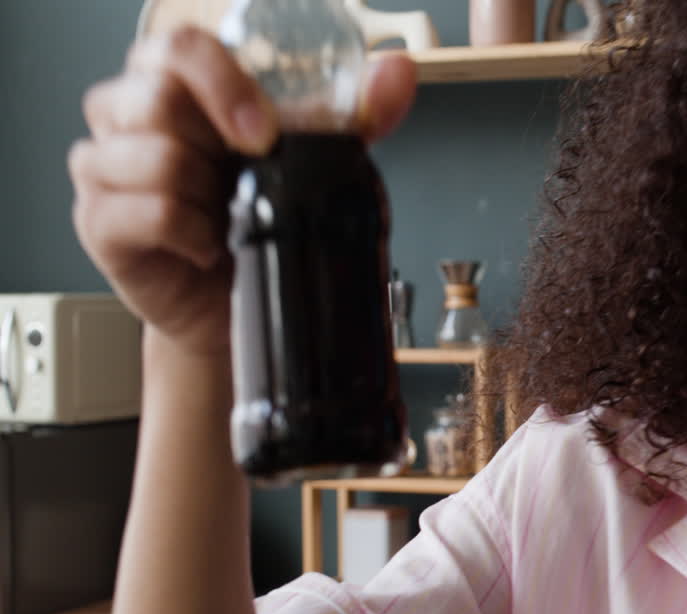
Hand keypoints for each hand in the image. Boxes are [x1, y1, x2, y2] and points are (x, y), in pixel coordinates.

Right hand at [69, 25, 416, 357]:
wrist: (239, 302)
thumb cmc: (262, 220)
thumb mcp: (315, 160)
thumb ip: (355, 114)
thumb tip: (396, 73)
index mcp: (174, 82)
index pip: (180, 46)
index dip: (224, 80)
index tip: (265, 129)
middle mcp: (126, 115)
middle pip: (159, 98)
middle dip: (219, 146)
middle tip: (247, 182)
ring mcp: (104, 167)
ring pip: (154, 157)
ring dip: (207, 196)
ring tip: (223, 217)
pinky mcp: (99, 222)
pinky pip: (147, 212)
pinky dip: (191, 233)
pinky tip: (207, 245)